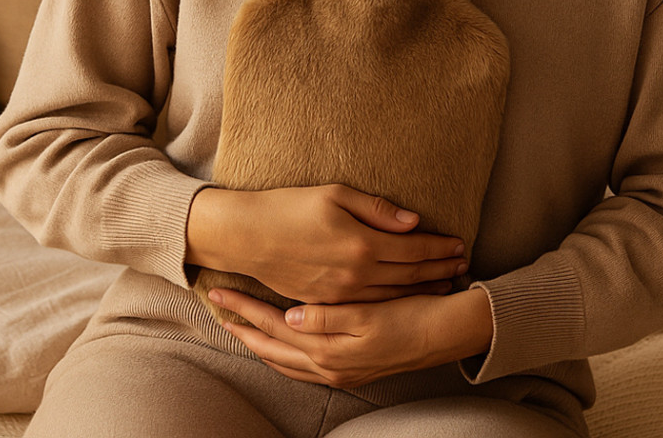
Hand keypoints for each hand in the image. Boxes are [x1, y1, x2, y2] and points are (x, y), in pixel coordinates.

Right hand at [187, 184, 466, 303]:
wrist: (247, 236)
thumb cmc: (289, 207)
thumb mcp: (335, 194)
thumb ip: (377, 210)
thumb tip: (414, 221)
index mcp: (362, 244)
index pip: (413, 249)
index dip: (440, 247)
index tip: (460, 243)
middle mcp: (356, 274)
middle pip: (410, 275)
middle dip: (440, 269)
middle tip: (462, 264)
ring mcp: (341, 293)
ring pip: (394, 295)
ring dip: (423, 288)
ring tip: (444, 282)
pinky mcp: (327, 302)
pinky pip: (370, 305)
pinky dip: (394, 301)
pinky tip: (406, 298)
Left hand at [208, 287, 493, 388]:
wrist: (446, 335)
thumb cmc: (410, 318)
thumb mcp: (370, 315)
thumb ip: (328, 317)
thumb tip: (290, 315)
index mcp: (329, 349)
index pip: (273, 327)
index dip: (244, 309)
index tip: (218, 292)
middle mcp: (327, 365)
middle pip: (271, 347)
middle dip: (242, 327)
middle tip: (216, 307)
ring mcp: (337, 370)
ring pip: (284, 359)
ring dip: (259, 342)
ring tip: (238, 325)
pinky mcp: (348, 367)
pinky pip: (300, 364)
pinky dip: (282, 352)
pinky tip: (281, 342)